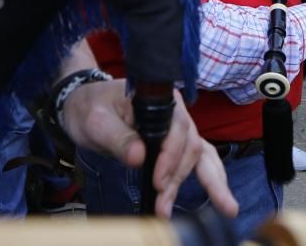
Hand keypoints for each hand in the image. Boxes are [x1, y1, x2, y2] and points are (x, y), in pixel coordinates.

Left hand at [60, 80, 237, 218]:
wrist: (84, 107)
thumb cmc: (90, 108)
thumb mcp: (96, 121)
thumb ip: (117, 137)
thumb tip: (139, 157)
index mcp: (157, 97)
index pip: (176, 127)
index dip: (171, 156)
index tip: (158, 181)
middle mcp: (174, 111)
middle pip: (189, 145)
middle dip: (178, 177)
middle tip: (163, 203)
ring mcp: (176, 127)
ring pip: (198, 155)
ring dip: (206, 183)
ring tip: (221, 207)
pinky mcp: (174, 143)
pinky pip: (198, 159)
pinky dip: (210, 179)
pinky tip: (219, 199)